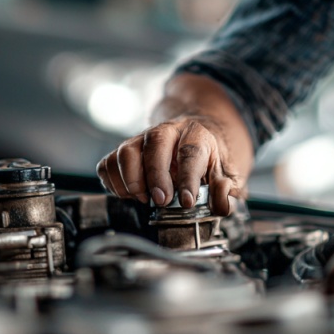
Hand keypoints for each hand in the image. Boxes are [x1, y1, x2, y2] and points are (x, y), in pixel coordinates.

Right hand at [96, 114, 249, 215]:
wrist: (191, 140)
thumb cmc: (206, 160)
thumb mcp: (225, 174)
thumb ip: (225, 191)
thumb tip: (220, 202)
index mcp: (196, 135)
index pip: (190, 152)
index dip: (187, 178)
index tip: (186, 202)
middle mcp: (167, 131)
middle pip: (155, 144)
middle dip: (156, 175)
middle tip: (161, 201)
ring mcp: (142, 139)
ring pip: (127, 151)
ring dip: (132, 180)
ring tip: (144, 198)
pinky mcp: (124, 150)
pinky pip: (108, 164)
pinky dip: (114, 183)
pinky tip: (130, 194)